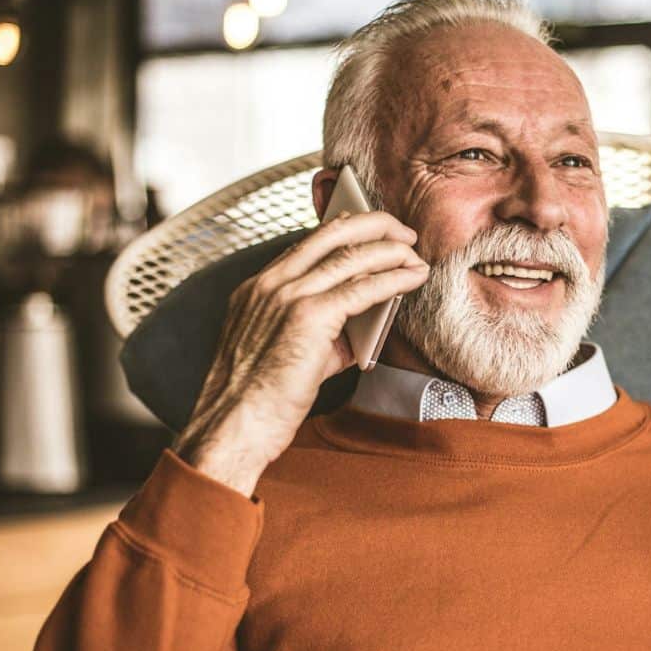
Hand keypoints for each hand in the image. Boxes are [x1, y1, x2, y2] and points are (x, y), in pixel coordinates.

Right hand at [173, 211, 427, 495]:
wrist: (235, 425)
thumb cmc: (260, 399)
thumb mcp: (285, 350)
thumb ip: (322, 328)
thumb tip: (367, 318)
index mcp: (258, 287)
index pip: (307, 243)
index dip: (344, 230)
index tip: (370, 229)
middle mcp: (270, 283)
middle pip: (331, 234)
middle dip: (373, 225)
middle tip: (402, 232)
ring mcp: (287, 296)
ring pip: (351, 256)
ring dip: (391, 251)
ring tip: (415, 255)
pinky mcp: (309, 316)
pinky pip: (363, 287)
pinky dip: (395, 278)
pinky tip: (415, 277)